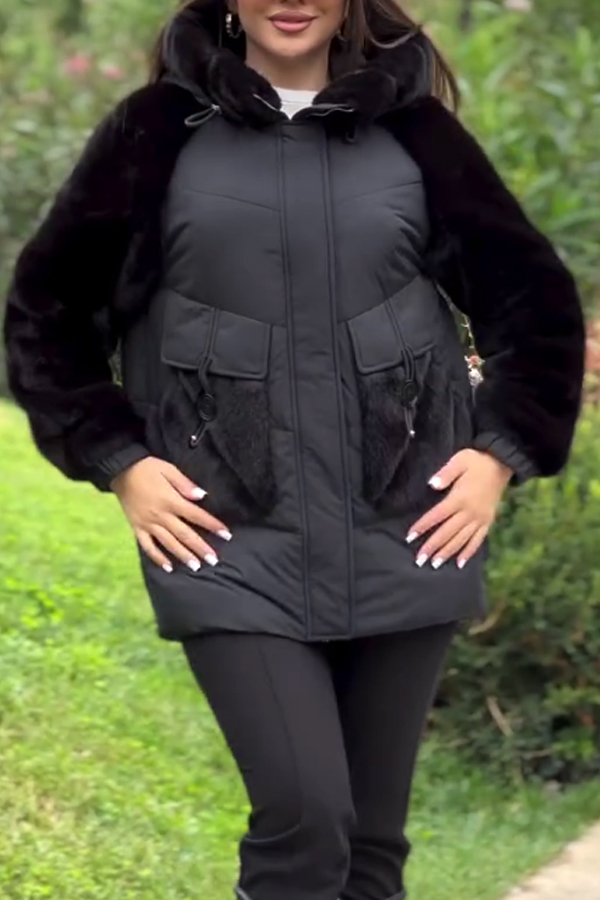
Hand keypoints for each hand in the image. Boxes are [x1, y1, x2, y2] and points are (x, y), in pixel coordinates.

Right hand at [110, 457, 231, 572]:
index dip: (212, 525)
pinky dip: (157, 558)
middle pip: (184, 534)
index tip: (226, 535)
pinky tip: (168, 568)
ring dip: (183, 555)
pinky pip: (147, 546)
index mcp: (170, 500)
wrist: (120, 470)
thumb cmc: (147, 468)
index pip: (196, 515)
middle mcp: (160, 515)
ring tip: (196, 567)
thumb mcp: (168, 469)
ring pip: (168, 543)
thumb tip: (201, 496)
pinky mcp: (136, 527)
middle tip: (214, 560)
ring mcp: (147, 523)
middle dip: (200, 548)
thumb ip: (185, 484)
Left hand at [405, 449, 511, 569]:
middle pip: (447, 533)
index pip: (437, 515)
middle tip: (419, 560)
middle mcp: (470, 512)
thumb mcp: (460, 460)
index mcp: (460, 497)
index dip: (422, 526)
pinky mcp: (488, 521)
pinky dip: (469, 552)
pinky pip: (478, 540)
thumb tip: (432, 484)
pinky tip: (460, 563)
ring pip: (461, 540)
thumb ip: (445, 473)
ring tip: (435, 565)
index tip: (409, 537)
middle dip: (432, 547)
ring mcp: (480, 518)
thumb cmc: (476, 461)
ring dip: (447, 553)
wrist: (502, 463)